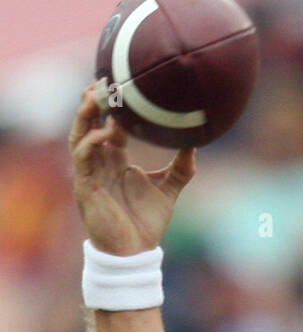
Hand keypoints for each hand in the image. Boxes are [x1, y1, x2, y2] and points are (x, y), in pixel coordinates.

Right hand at [69, 82, 195, 255]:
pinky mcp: (86, 186)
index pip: (109, 123)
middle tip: (105, 77)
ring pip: (79, 133)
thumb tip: (195, 142)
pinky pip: (82, 157)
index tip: (124, 81)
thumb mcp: (169, 190)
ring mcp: (90, 173)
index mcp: (115, 160)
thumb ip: (181, 167)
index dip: (113, 104)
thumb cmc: (145, 224)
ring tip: (95, 94)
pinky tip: (106, 133)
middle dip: (93, 99)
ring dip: (85, 113)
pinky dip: (92, 142)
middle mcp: (100, 162)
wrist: (134, 253)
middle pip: (89, 121)